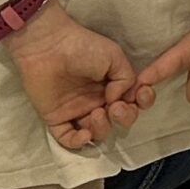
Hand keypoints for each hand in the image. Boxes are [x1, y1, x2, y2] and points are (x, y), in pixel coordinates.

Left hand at [8, 4, 151, 151]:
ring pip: (97, 132)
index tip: (141, 96)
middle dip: (124, 118)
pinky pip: (68, 139)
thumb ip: (126, 79)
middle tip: (115, 107)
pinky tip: (84, 134)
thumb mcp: (114, 56)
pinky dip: (78, 143)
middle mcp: (97, 100)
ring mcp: (77, 110)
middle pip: (118, 120)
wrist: (48, 46)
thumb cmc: (83, 47)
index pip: (132, 101)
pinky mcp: (57, 118)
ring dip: (102, 128)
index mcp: (112, 84)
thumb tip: (118, 100)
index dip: (141, 103)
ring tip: (96, 113)